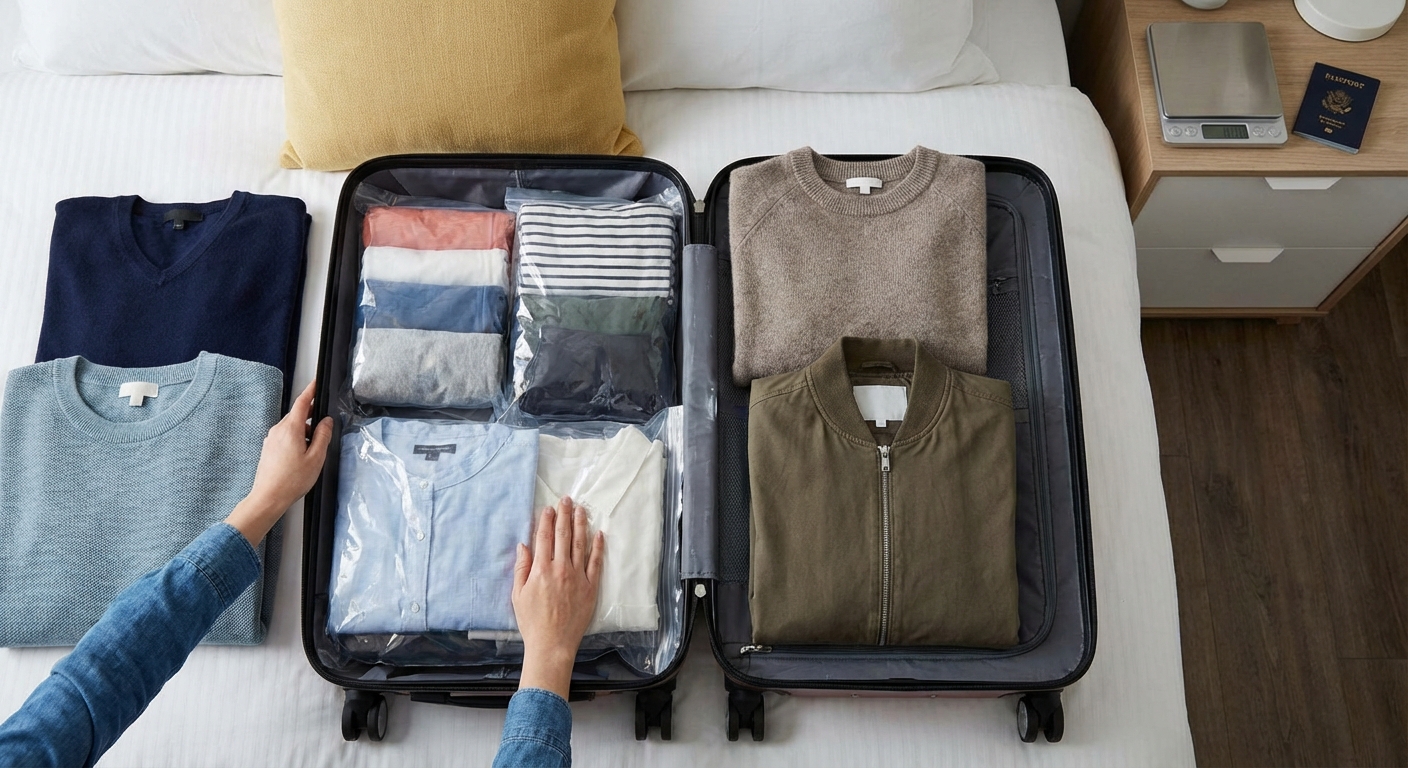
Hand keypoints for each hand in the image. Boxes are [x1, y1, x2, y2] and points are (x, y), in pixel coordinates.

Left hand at [225, 379, 333, 545]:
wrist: (268, 497)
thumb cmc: (291, 480)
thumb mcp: (316, 458)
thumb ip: (323, 436)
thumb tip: (326, 421)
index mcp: (290, 429)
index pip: (302, 402)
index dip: (311, 391)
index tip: (316, 383)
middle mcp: (278, 431)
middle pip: (298, 416)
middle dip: (312, 419)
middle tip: (324, 429)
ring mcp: (271, 439)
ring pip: (292, 428)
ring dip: (304, 433)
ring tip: (314, 452)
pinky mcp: (269, 449)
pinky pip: (285, 437)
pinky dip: (296, 441)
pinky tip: (303, 457)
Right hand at [512, 496, 603, 698]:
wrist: (552, 644)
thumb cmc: (532, 622)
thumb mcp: (518, 595)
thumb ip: (521, 568)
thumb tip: (523, 545)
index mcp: (541, 570)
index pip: (543, 538)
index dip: (545, 520)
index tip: (548, 508)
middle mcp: (561, 569)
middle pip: (563, 535)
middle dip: (564, 515)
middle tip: (566, 499)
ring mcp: (578, 577)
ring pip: (580, 544)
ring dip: (580, 524)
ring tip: (581, 509)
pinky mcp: (591, 587)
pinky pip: (596, 563)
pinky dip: (598, 547)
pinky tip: (598, 534)